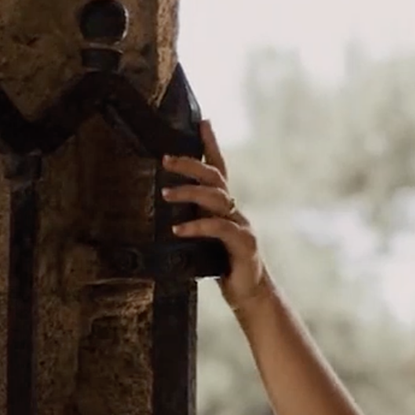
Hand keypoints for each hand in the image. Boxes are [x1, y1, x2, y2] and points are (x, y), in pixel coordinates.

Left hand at [163, 120, 272, 312]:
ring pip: (216, 198)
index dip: (212, 144)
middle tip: (166, 160)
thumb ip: (193, 218)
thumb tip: (165, 204)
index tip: (203, 122)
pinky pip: (218, 228)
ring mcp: (241, 225)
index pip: (219, 168)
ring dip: (188, 193)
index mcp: (226, 206)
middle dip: (190, 164)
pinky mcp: (242, 243)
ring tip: (165, 194)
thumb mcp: (204, 236)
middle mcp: (235, 210)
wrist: (249, 292)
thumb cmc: (223, 264)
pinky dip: (197, 227)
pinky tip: (178, 230)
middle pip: (215, 177)